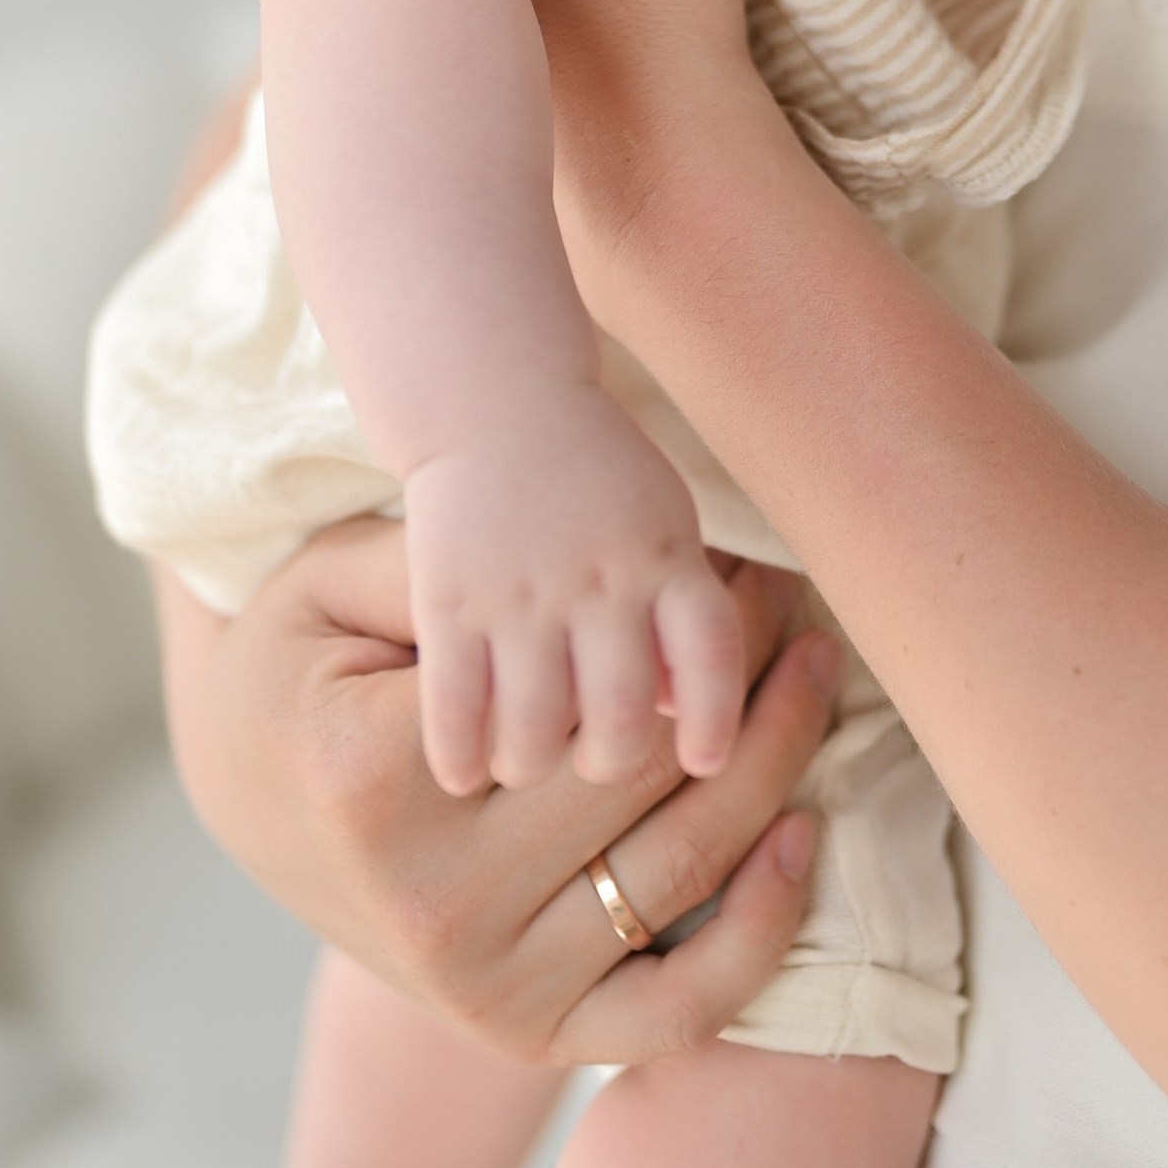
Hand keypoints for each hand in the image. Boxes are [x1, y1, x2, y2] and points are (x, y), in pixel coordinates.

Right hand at [158, 515, 838, 1064]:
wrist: (252, 793)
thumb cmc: (303, 662)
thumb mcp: (334, 583)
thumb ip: (445, 565)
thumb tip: (592, 570)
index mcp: (379, 782)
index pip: (593, 701)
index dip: (693, 630)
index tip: (748, 564)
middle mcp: (433, 906)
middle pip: (647, 783)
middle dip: (748, 682)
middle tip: (794, 599)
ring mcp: (481, 989)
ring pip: (676, 877)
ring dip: (776, 768)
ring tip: (815, 671)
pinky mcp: (524, 1037)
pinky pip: (671, 1015)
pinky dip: (756, 938)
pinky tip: (801, 833)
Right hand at [401, 382, 746, 794]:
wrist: (493, 397)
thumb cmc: (592, 475)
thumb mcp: (660, 525)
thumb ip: (679, 617)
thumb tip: (685, 719)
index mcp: (663, 556)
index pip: (713, 651)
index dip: (718, 721)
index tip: (703, 762)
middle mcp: (598, 579)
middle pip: (623, 715)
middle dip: (610, 761)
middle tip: (591, 760)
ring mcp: (521, 592)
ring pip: (537, 728)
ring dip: (531, 765)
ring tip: (523, 762)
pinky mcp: (449, 599)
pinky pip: (455, 705)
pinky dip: (460, 755)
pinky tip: (462, 771)